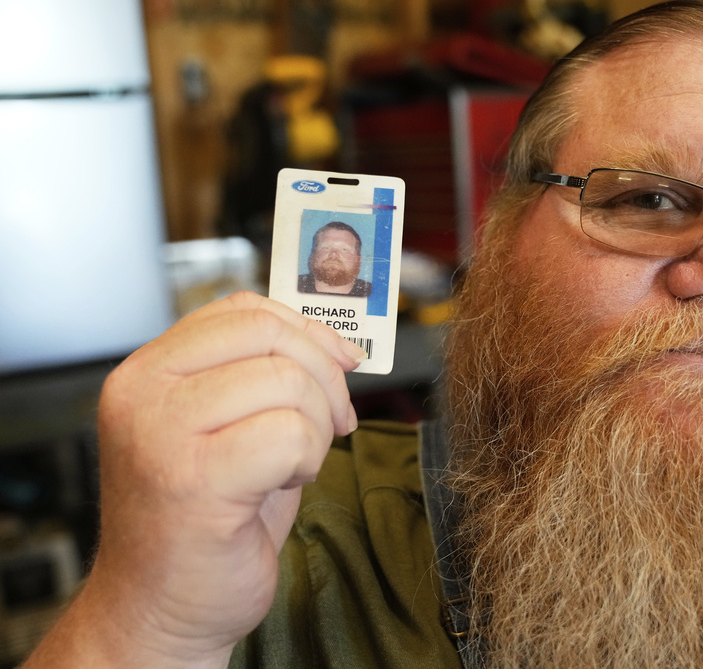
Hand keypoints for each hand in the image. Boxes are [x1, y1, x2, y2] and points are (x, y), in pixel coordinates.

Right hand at [25, 292, 364, 666]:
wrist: (160, 609)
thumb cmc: (204, 521)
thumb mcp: (225, 427)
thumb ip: (259, 375)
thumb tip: (333, 343)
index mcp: (149, 371)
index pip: (242, 310)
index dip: (306, 330)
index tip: (341, 362)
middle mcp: (144, 392)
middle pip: (269, 335)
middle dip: (323, 376)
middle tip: (334, 422)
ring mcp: (161, 433)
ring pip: (287, 383)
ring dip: (316, 426)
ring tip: (295, 463)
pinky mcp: (193, 480)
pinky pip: (290, 433)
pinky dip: (308, 457)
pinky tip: (285, 483)